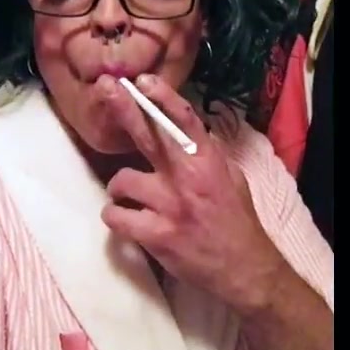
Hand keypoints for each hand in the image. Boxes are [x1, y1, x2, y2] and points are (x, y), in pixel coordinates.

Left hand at [96, 73, 289, 314]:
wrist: (243, 269)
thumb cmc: (236, 219)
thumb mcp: (230, 177)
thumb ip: (205, 154)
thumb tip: (181, 132)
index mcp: (207, 162)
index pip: (184, 121)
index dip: (162, 98)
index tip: (142, 81)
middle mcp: (187, 179)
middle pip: (148, 136)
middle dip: (124, 108)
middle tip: (105, 87)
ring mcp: (169, 207)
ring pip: (121, 182)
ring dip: (119, 189)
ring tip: (127, 197)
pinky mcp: (155, 235)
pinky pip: (116, 216)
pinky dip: (115, 217)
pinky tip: (124, 220)